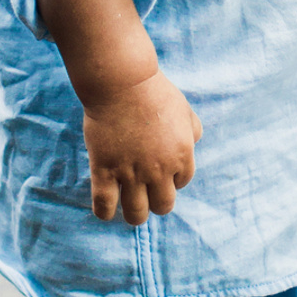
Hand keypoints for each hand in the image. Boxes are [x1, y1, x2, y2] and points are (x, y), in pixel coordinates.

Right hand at [82, 71, 202, 223]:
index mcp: (182, 156)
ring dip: (135, 214)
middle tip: (146, 193)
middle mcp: (159, 170)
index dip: (171, 179)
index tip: (160, 172)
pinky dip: (105, 213)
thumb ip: (192, 129)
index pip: (181, 184)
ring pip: (136, 213)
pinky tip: (106, 210)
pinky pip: (104, 205)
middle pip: (162, 206)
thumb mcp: (184, 109)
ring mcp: (131, 172)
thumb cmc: (154, 92)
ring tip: (129, 207)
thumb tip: (193, 143)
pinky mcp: (104, 169)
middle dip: (156, 202)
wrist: (123, 82)